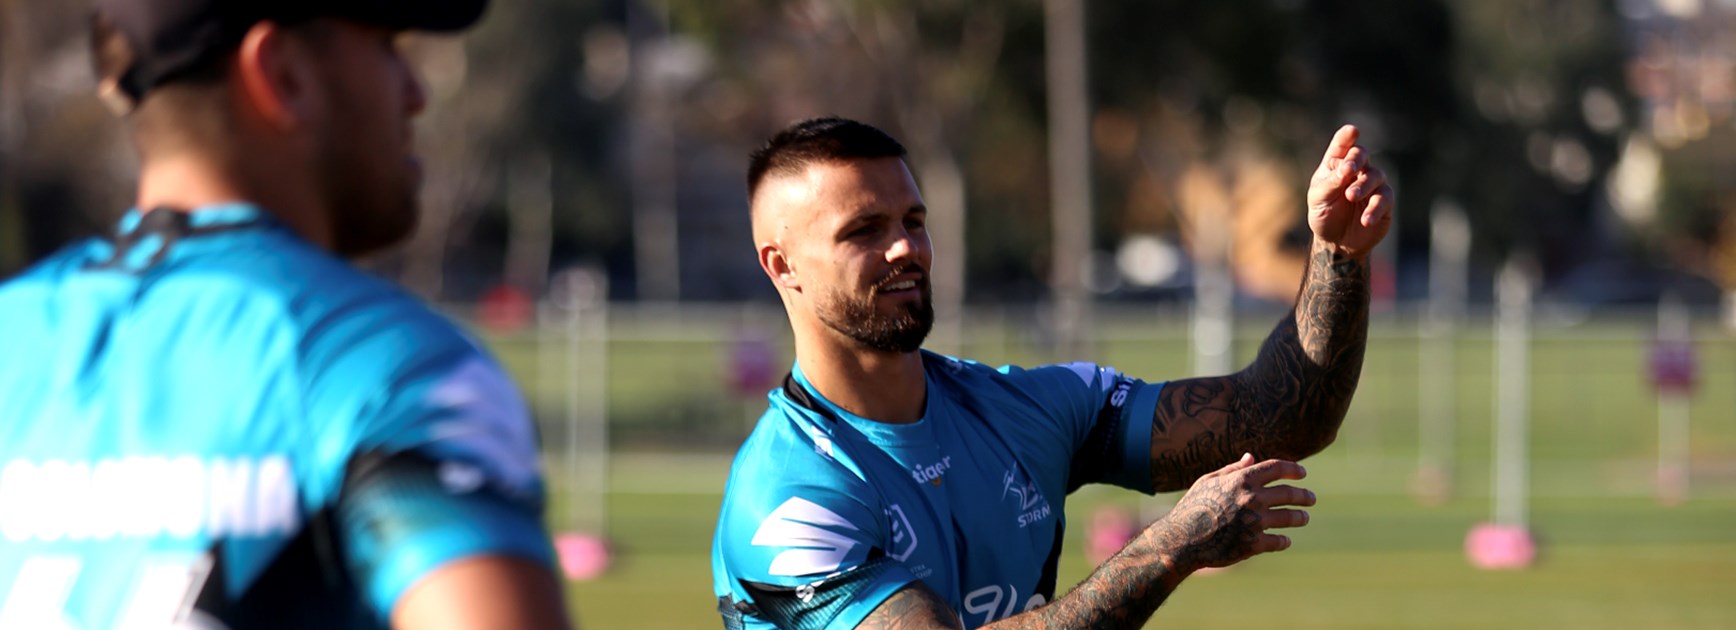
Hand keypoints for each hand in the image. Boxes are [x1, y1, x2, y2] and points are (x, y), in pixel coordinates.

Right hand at [1152, 453, 1314, 573]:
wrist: (1182, 540)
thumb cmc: (1193, 506)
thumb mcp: (1208, 482)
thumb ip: (1233, 469)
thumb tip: (1252, 456)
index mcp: (1241, 480)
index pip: (1277, 468)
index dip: (1293, 469)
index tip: (1303, 473)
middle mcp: (1251, 499)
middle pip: (1289, 493)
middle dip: (1304, 496)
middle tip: (1311, 498)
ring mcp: (1254, 522)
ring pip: (1289, 518)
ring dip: (1300, 517)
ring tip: (1303, 517)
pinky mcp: (1253, 544)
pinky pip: (1278, 541)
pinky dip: (1283, 541)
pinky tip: (1285, 540)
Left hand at [1306, 125, 1393, 258]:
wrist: (1336, 241)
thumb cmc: (1324, 215)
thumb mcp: (1319, 199)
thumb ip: (1330, 183)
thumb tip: (1346, 169)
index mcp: (1336, 165)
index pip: (1341, 146)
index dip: (1346, 137)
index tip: (1351, 130)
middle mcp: (1356, 170)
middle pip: (1361, 155)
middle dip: (1356, 159)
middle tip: (1348, 170)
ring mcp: (1372, 184)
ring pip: (1375, 175)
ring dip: (1363, 185)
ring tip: (1351, 196)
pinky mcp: (1384, 202)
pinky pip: (1384, 199)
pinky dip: (1375, 208)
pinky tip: (1365, 219)